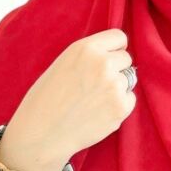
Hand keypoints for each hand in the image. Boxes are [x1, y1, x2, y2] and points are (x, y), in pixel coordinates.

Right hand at [0, 28, 136, 170]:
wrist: (40, 134)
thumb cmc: (46, 99)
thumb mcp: (64, 64)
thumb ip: (90, 56)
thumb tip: (115, 55)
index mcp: (85, 48)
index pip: (119, 37)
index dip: (114, 49)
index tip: (109, 58)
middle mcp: (102, 63)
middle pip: (126, 58)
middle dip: (115, 69)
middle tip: (95, 84)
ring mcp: (114, 85)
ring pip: (128, 80)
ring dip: (116, 88)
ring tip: (92, 101)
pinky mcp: (121, 106)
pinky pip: (130, 99)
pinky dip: (119, 106)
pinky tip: (98, 112)